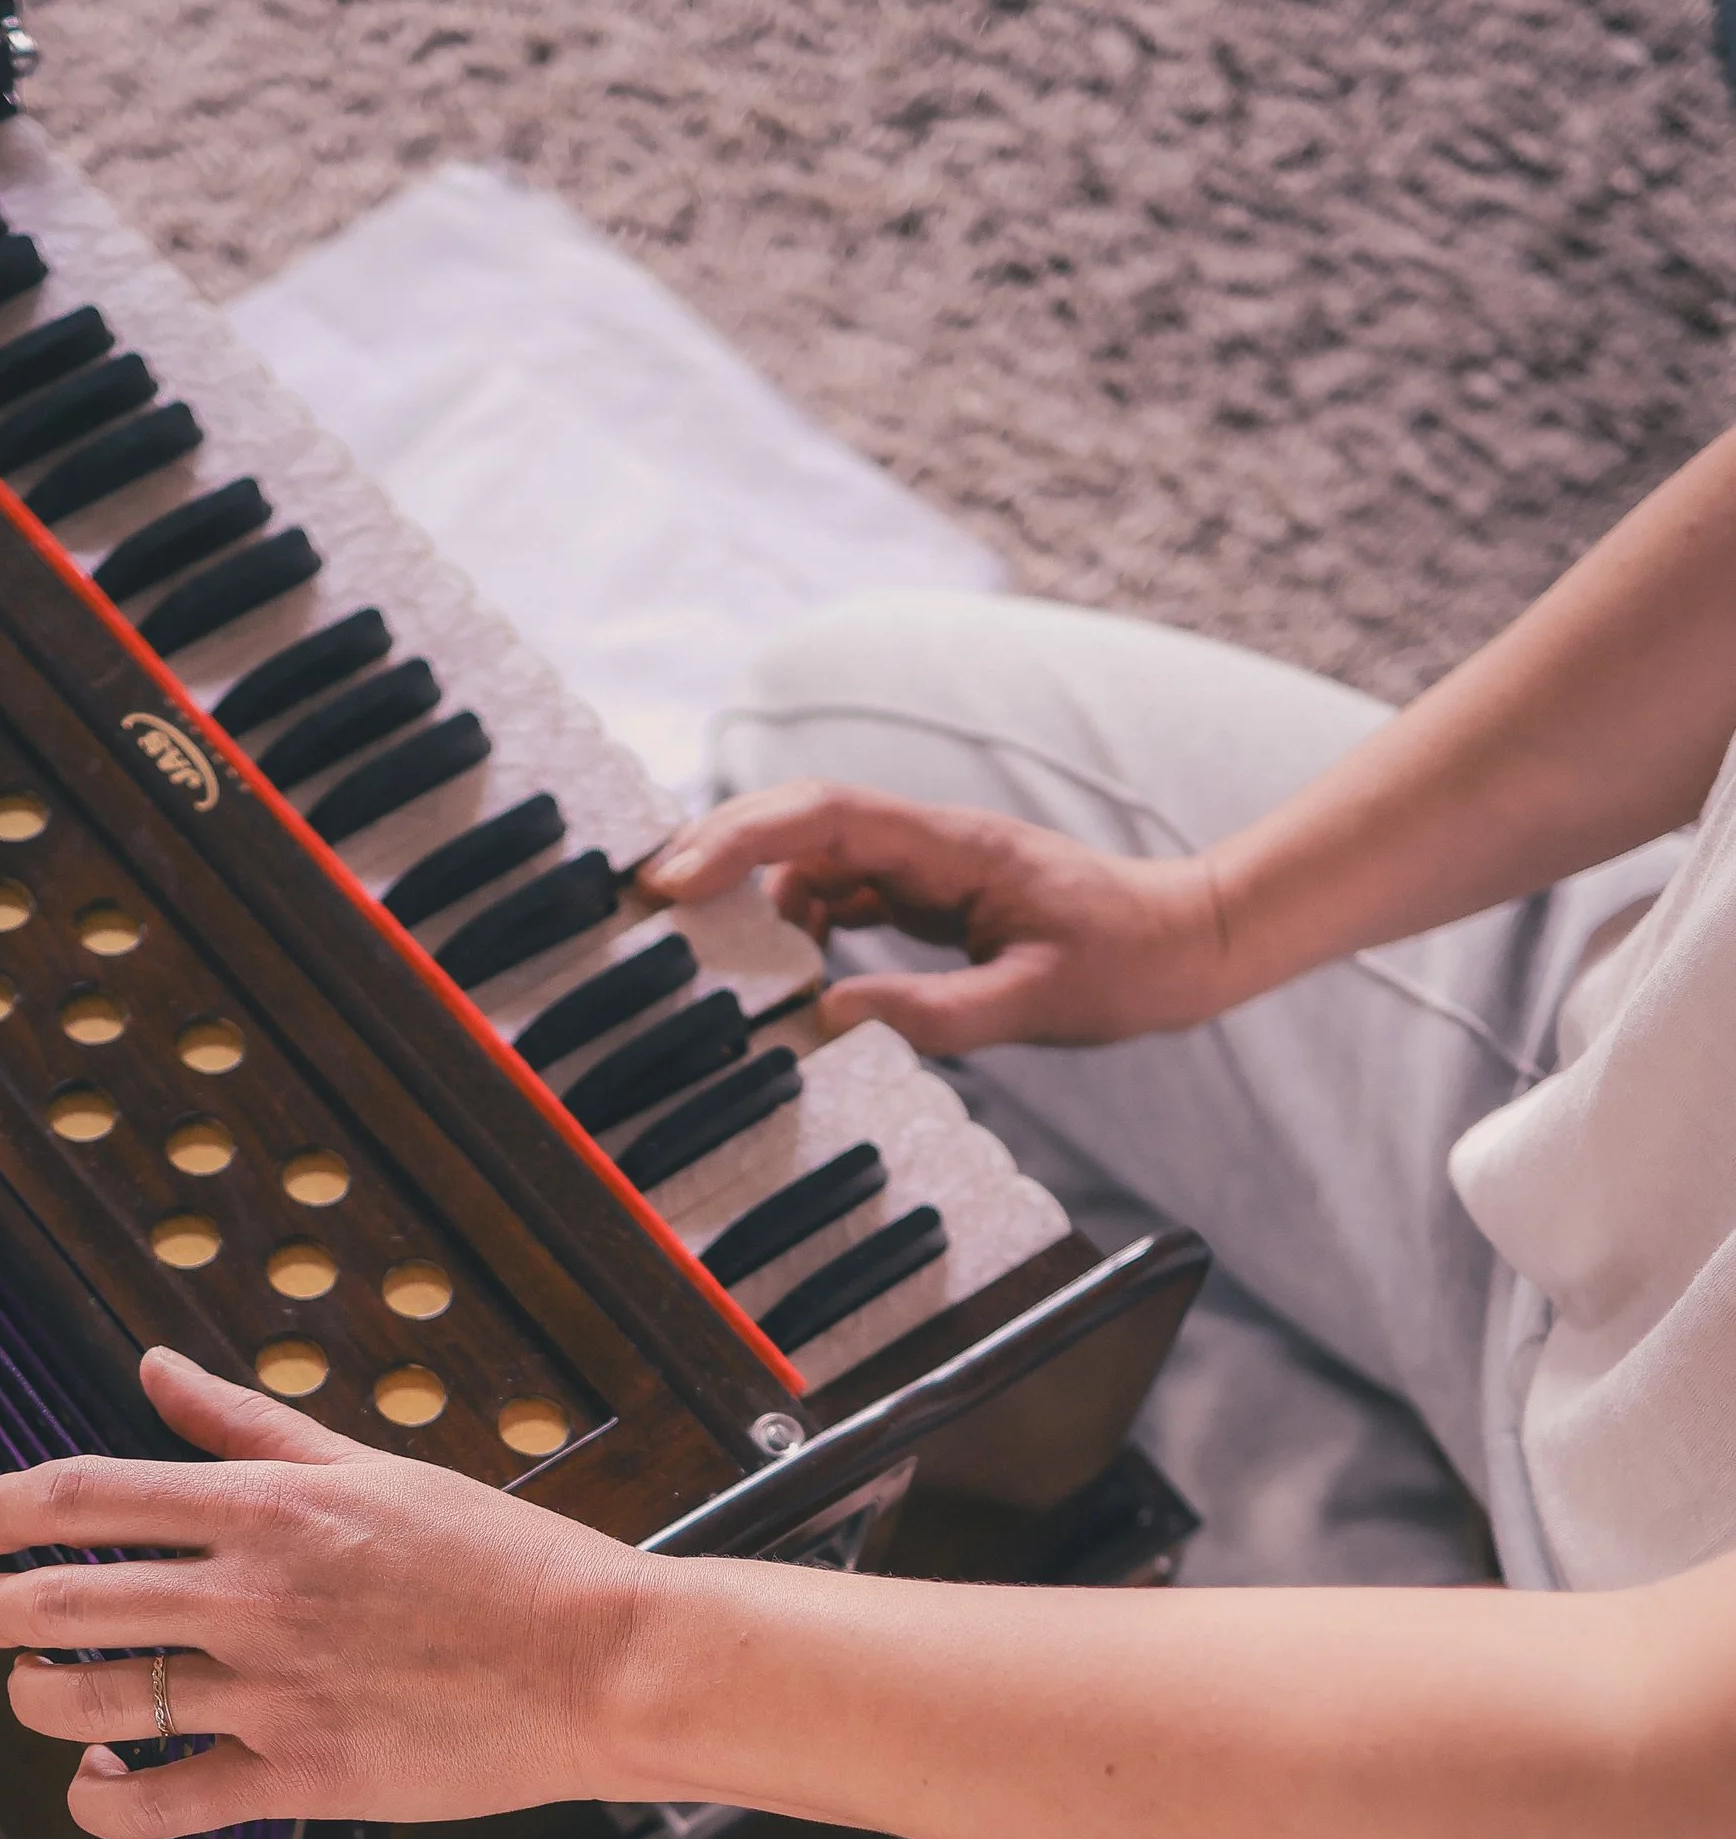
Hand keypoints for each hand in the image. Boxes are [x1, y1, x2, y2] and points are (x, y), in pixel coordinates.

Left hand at [0, 1348, 648, 1838]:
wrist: (597, 1662)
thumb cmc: (497, 1559)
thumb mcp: (369, 1469)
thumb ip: (249, 1426)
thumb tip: (155, 1371)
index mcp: (267, 1508)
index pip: (85, 1495)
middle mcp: (253, 1595)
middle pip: (65, 1599)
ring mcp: (272, 1691)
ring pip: (94, 1703)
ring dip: (36, 1699)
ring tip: (33, 1693)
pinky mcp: (302, 1776)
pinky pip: (164, 1802)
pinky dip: (107, 1800)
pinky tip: (100, 1785)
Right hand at [647, 780, 1231, 1052]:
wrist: (1188, 942)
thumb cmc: (1128, 965)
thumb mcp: (1035, 1002)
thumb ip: (934, 1013)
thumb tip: (829, 1021)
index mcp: (952, 848)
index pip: (824, 818)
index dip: (740, 839)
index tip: (678, 881)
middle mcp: (930, 844)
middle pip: (801, 821)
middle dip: (720, 849)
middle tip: (651, 901)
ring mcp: (928, 868)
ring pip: (815, 857)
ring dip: (757, 893)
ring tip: (709, 950)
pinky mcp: (932, 899)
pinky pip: (845, 895)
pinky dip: (801, 923)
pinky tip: (788, 973)